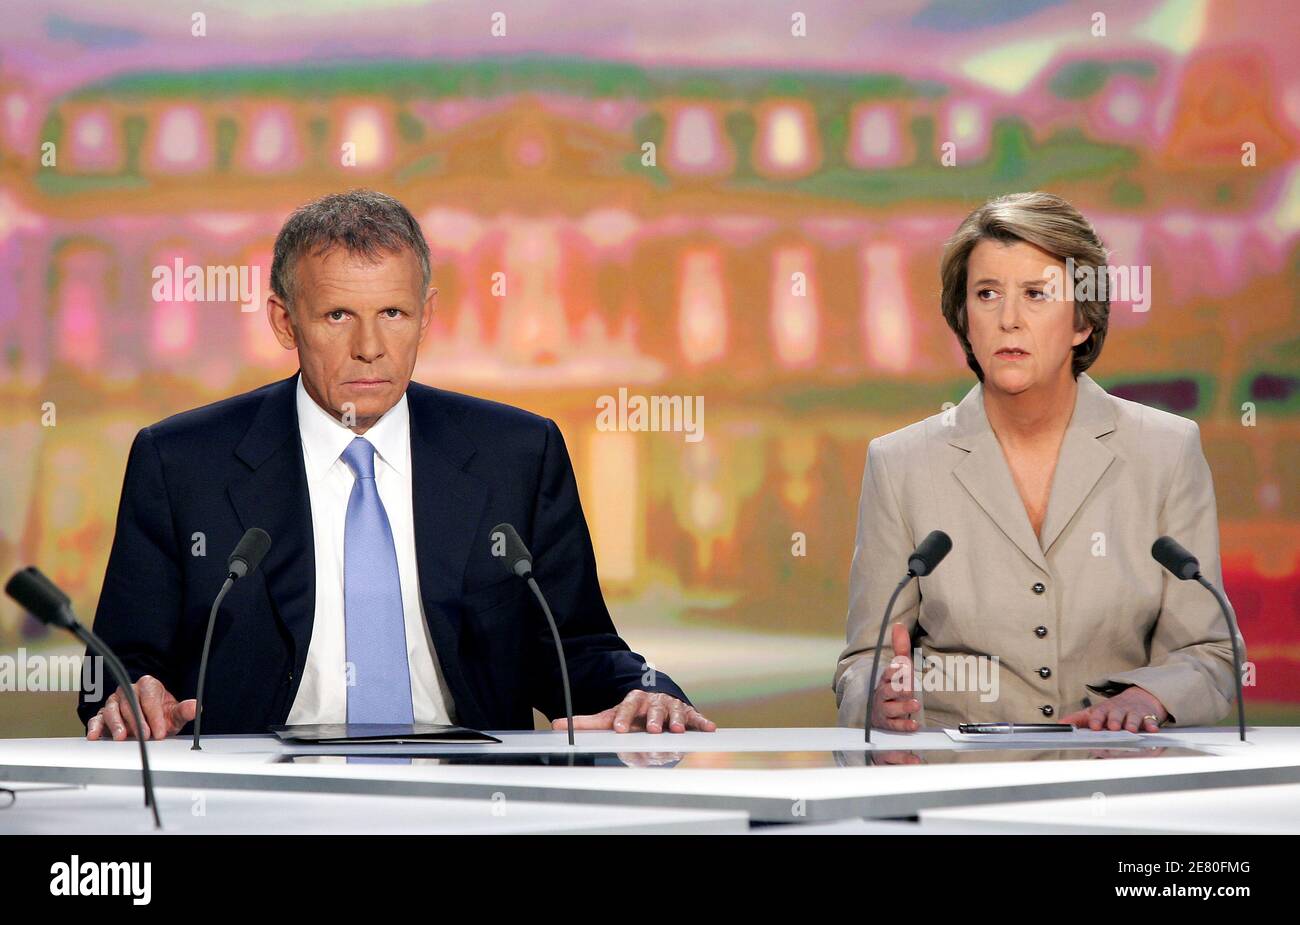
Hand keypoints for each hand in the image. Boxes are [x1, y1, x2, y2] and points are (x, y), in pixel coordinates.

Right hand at [86, 674, 196, 740]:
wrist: (148, 724)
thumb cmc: (160, 717)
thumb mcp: (174, 715)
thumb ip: (184, 711)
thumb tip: (195, 707)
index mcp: (148, 685)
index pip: (149, 698)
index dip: (155, 715)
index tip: (161, 731)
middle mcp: (129, 691)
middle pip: (130, 703)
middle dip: (138, 721)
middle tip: (144, 736)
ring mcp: (114, 702)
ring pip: (112, 709)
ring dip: (117, 724)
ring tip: (122, 737)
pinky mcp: (103, 715)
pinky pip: (97, 718)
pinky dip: (95, 727)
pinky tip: (95, 736)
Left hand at [550, 690, 716, 733]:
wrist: (655, 698)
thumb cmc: (632, 712)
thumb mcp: (610, 715)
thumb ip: (588, 722)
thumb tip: (555, 724)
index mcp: (633, 701)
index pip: (626, 707)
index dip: (623, 717)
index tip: (620, 728)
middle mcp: (653, 701)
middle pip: (652, 708)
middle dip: (652, 718)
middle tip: (651, 728)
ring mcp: (671, 706)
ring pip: (673, 711)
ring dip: (676, 719)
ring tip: (677, 730)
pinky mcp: (687, 712)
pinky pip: (696, 717)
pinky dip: (702, 722)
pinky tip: (710, 728)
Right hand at [870, 622, 918, 731]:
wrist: (878, 711)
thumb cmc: (891, 687)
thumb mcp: (897, 668)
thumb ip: (900, 648)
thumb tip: (899, 626)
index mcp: (885, 680)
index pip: (887, 674)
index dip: (894, 671)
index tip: (902, 666)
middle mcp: (882, 694)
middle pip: (887, 691)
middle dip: (898, 689)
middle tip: (909, 687)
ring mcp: (884, 710)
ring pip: (891, 709)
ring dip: (902, 707)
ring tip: (914, 704)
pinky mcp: (888, 724)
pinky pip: (895, 726)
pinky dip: (904, 726)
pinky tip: (914, 725)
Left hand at [1059, 686, 1166, 732]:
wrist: (1140, 697)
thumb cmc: (1115, 709)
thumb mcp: (1096, 711)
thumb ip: (1079, 719)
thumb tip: (1060, 724)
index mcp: (1105, 710)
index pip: (1098, 712)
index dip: (1096, 719)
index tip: (1094, 725)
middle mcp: (1119, 711)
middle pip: (1116, 714)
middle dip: (1114, 720)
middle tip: (1113, 726)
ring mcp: (1134, 713)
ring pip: (1133, 717)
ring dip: (1132, 723)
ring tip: (1131, 729)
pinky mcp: (1148, 716)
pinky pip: (1151, 721)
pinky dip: (1152, 725)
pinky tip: (1152, 729)